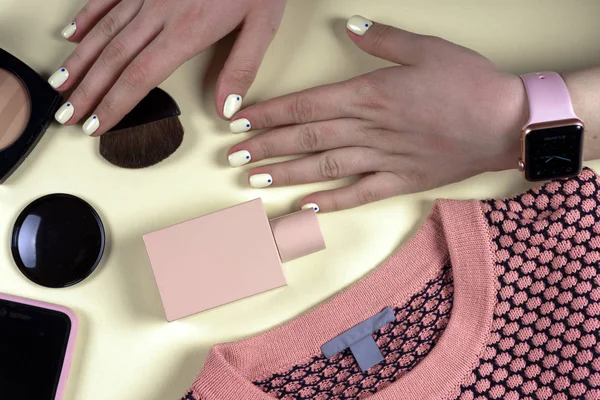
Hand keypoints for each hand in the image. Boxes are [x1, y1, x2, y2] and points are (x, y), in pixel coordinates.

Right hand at [50, 0, 285, 134]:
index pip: (141, 76)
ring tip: (61, 86)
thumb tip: (226, 109)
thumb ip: (241, 68)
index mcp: (188, 30)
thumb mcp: (262, 25)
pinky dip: (88, 17)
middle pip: (114, 59)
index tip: (98, 126)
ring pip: (104, 31)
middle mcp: (160, 13)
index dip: (116, 104)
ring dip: (80, 61)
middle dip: (88, 91)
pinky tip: (73, 35)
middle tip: (67, 117)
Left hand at [226, 16, 527, 212]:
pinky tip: (306, 206)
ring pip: (324, 167)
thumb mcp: (426, 48)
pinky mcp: (400, 182)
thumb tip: (347, 27)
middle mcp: (370, 129)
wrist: (507, 122)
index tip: (241, 123)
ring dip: (287, 174)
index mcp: (371, 94)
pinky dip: (331, 202)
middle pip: (306, 138)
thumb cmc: (469, 82)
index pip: (306, 105)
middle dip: (267, 147)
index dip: (269, 114)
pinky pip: (359, 194)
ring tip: (256, 180)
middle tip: (234, 157)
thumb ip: (382, 40)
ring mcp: (383, 159)